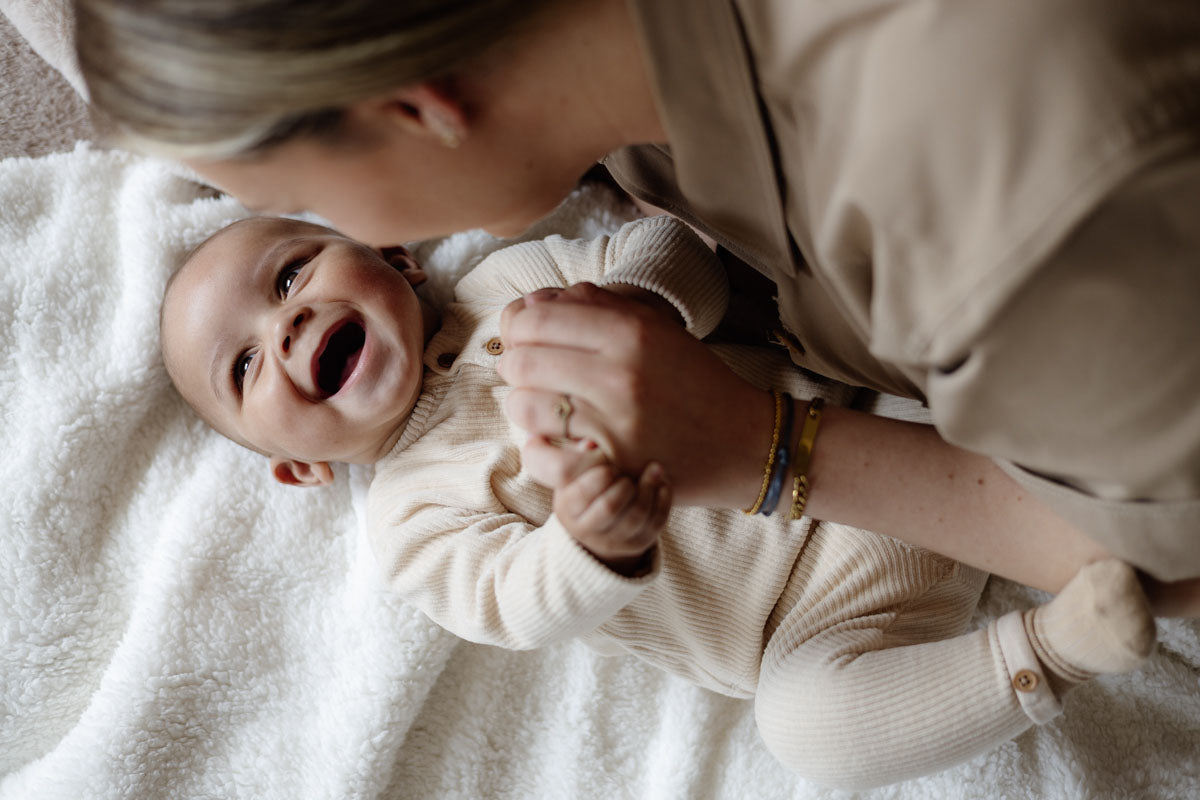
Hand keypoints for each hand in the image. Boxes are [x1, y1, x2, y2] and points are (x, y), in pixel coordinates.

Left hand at [498, 283, 770, 507]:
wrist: (746, 443)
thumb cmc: (697, 383)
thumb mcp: (657, 329)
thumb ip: (598, 307)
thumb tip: (534, 302)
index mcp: (630, 332)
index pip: (536, 319)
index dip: (516, 327)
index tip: (522, 337)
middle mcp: (619, 374)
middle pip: (523, 361)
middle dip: (513, 365)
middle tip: (526, 371)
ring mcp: (613, 424)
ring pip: (525, 407)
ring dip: (523, 405)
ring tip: (540, 405)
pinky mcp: (611, 467)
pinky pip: (542, 454)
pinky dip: (537, 446)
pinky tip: (549, 439)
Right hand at [554, 460, 670, 575]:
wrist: (598, 526)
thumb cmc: (586, 488)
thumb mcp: (575, 473)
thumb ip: (580, 455)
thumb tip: (591, 443)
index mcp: (568, 510)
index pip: (584, 494)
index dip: (600, 476)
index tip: (610, 466)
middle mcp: (588, 530)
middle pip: (610, 507)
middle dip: (625, 485)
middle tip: (629, 474)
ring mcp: (615, 540)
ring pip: (636, 516)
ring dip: (648, 489)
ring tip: (655, 468)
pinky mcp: (639, 543)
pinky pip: (655, 523)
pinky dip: (663, 501)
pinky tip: (663, 484)